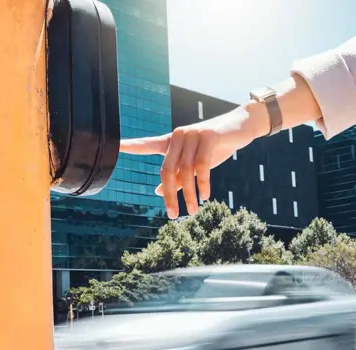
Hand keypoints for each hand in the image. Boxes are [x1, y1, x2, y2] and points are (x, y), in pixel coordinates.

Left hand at [119, 102, 267, 218]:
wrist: (241, 127)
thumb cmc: (215, 147)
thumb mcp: (195, 164)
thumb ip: (177, 177)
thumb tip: (159, 192)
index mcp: (172, 141)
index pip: (147, 144)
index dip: (130, 146)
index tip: (114, 146)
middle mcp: (178, 136)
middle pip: (167, 170)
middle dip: (170, 196)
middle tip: (173, 215)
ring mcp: (192, 134)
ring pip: (185, 171)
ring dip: (190, 195)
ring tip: (193, 211)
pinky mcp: (208, 136)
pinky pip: (202, 165)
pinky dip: (203, 183)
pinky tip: (205, 196)